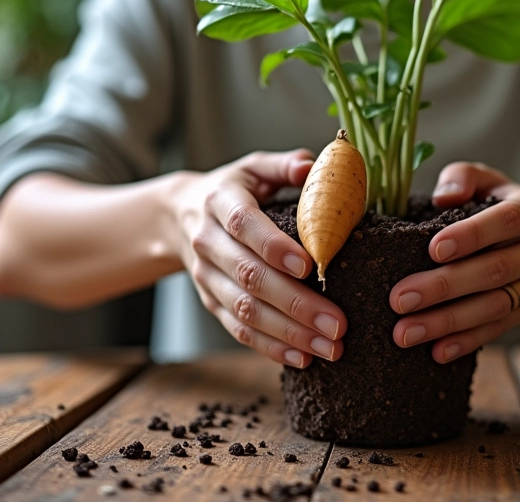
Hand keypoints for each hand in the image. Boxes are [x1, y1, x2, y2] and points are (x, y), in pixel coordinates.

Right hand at [173, 149, 346, 367]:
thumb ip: (283, 164)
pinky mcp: (210, 302)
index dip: (273, 246)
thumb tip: (313, 165)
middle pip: (249, 277)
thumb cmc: (232, 188)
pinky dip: (270, 347)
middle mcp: (209, 242)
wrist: (178, 215)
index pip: (244, 225)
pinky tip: (302, 357)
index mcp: (221, 202)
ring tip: (330, 346)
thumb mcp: (253, 167)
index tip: (309, 266)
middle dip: (295, 304)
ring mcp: (207, 276)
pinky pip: (239, 329)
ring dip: (289, 333)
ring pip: (245, 310)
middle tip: (337, 323)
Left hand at [389, 162, 519, 363]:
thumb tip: (443, 196)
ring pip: (495, 306)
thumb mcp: (486, 178)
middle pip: (495, 271)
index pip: (505, 222)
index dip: (472, 235)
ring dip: (448, 322)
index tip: (433, 250)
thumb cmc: (502, 200)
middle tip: (400, 299)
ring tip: (406, 331)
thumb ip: (463, 178)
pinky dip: (467, 340)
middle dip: (445, 287)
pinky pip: (499, 328)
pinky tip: (437, 351)